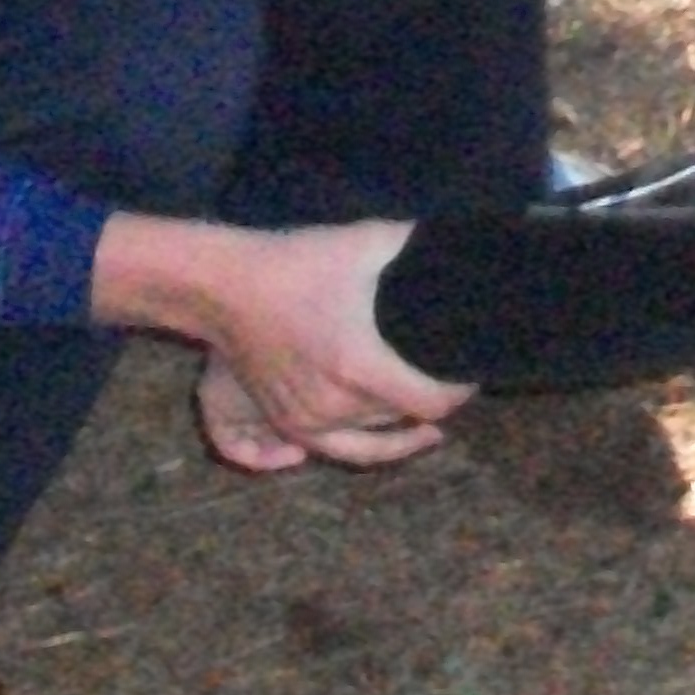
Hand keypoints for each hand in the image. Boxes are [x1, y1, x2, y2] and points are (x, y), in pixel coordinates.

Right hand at [95, 213, 472, 468]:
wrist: (223, 285)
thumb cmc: (296, 262)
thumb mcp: (365, 243)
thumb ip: (415, 245)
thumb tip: (460, 244)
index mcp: (359, 367)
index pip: (432, 402)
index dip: (459, 392)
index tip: (471, 371)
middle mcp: (334, 405)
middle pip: (406, 418)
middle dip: (433, 401)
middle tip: (451, 375)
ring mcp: (307, 421)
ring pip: (375, 438)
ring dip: (404, 426)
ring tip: (430, 416)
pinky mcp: (288, 423)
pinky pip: (340, 451)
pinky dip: (369, 449)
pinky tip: (389, 436)